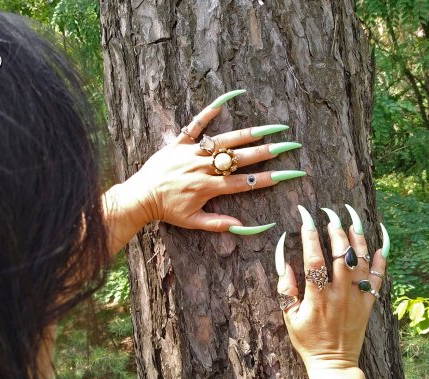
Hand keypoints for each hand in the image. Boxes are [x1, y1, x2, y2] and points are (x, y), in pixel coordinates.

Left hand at [120, 89, 305, 234]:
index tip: (287, 174)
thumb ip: (217, 223)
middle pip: (239, 158)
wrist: (140, 197)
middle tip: (288, 146)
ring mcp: (191, 153)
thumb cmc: (167, 211)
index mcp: (208, 187)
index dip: (266, 179)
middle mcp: (203, 167)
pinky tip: (224, 101)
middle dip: (266, 152)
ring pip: (223, 141)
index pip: (243, 182)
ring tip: (270, 127)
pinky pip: (193, 126)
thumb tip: (241, 227)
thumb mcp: (192, 221)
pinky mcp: (178, 143)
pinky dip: (207, 113)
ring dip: (248, 134)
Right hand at [274, 205, 390, 370]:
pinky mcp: (369, 303)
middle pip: (342, 253)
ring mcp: (358, 297)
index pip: (314, 259)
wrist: (334, 364)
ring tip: (351, 218)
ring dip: (357, 236)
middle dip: (336, 228)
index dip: (310, 234)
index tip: (305, 216)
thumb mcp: (289, 316)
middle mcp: (340, 294)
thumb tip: (284, 259)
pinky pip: (380, 277)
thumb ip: (286, 287)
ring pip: (362, 260)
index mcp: (318, 297)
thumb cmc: (308, 340)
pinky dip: (382, 258)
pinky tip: (379, 241)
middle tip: (329, 213)